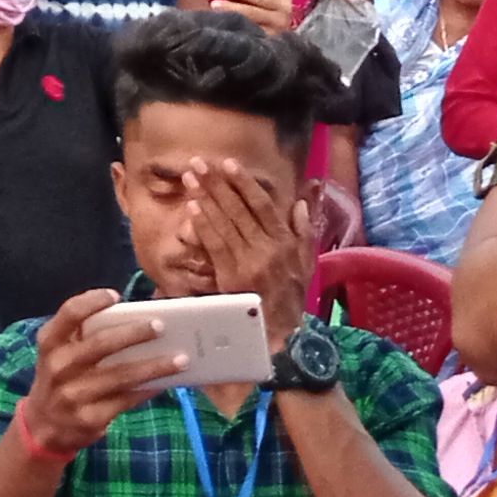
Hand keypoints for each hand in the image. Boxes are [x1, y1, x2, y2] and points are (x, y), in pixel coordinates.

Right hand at [22, 289, 191, 453]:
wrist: (43, 424)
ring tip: (181, 359)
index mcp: (50, 342)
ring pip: (122, 375)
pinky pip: (127, 399)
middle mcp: (58, 366)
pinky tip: (164, 382)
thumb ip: (83, 336)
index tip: (116, 295)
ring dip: (154, 366)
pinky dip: (148, 389)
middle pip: (101, 344)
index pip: (69, 314)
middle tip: (161, 326)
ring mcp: (73, 394)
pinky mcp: (90, 417)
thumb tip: (134, 320)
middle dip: (134, 333)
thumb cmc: (60, 377)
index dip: (92, 302)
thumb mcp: (58, 353)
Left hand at [180, 155, 316, 340]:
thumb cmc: (291, 297)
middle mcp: (267, 248)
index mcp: (285, 243)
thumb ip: (303, 232)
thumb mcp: (306, 264)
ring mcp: (248, 262)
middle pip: (239, 209)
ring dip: (205, 197)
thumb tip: (299, 203)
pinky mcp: (231, 276)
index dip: (244, 183)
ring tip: (190, 177)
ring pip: (225, 223)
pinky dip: (203, 224)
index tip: (229, 164)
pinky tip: (192, 207)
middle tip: (199, 162)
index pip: (263, 205)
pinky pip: (215, 245)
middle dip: (217, 183)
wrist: (281, 334)